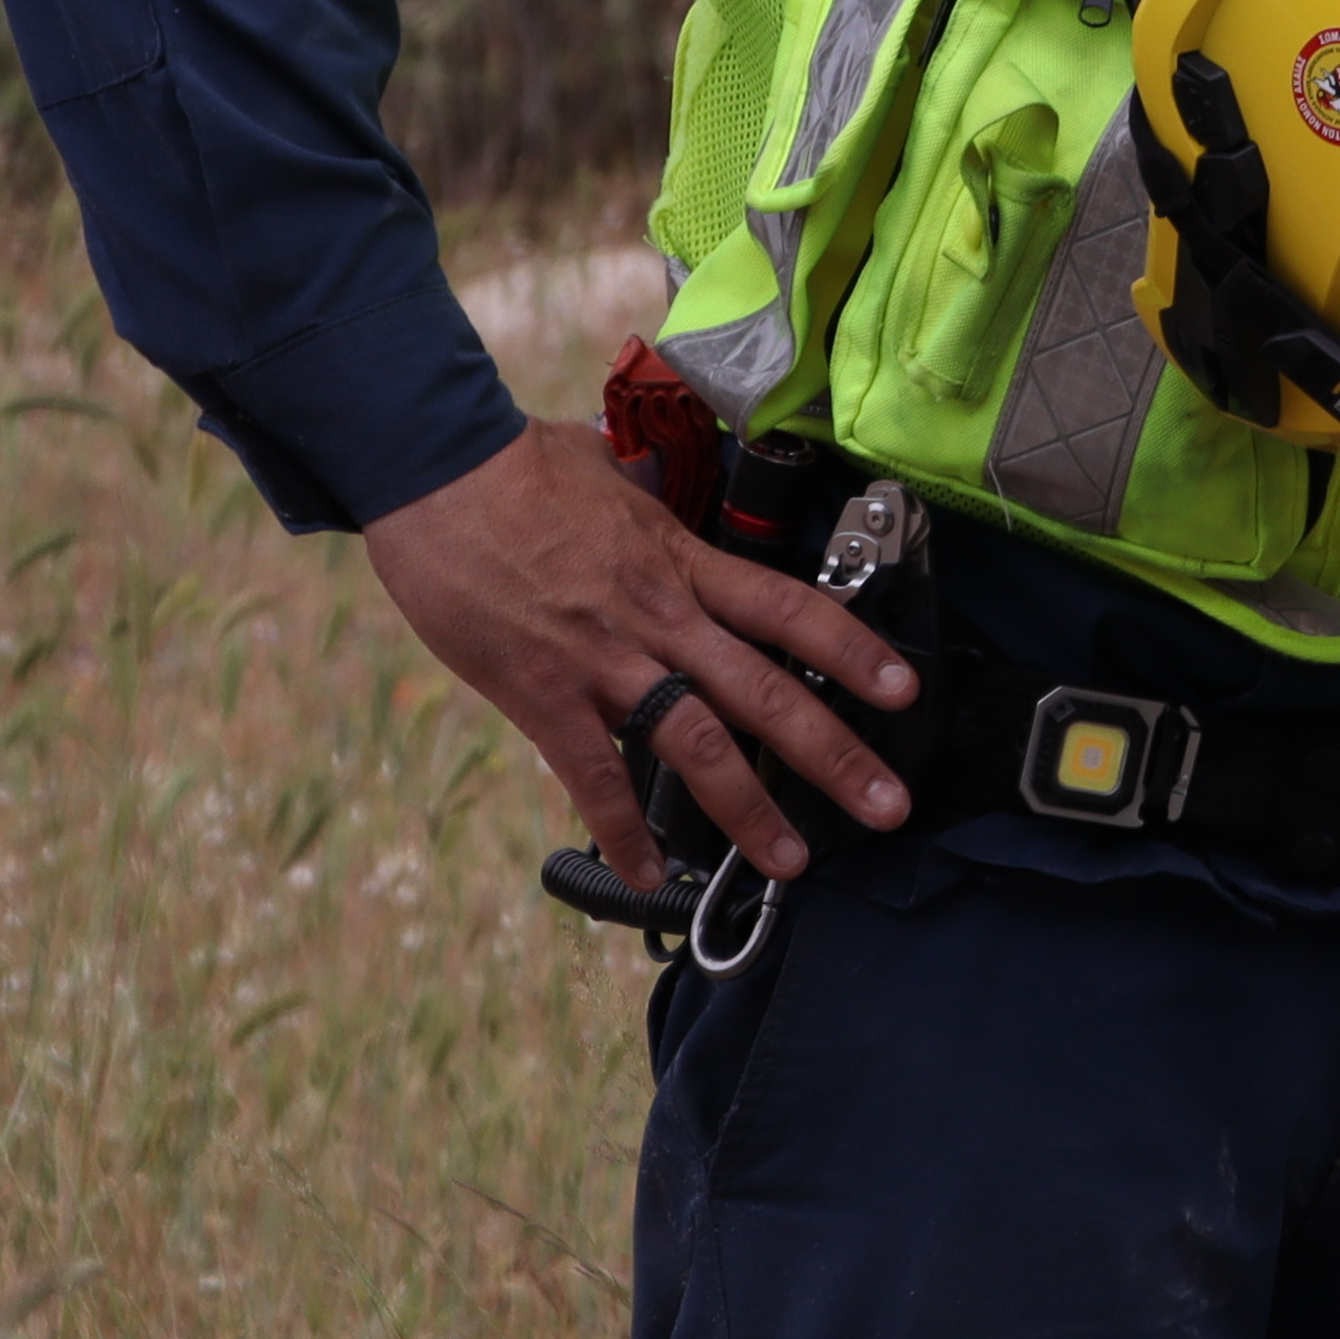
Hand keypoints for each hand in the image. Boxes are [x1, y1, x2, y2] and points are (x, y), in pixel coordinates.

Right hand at [362, 421, 921, 886]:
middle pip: (767, 691)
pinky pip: (594, 775)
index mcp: (680, 562)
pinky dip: (623, 831)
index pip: (790, 609)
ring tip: (790, 861)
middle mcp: (659, 614)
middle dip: (834, 755)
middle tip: (887, 806)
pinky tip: (647, 875)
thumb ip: (644, 500)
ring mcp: (603, 658)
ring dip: (749, 809)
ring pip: (697, 743)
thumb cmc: (516, 464)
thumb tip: (649, 486)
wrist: (436, 469)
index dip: (854, 651)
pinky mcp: (543, 692)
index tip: (903, 691)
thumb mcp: (607, 471)